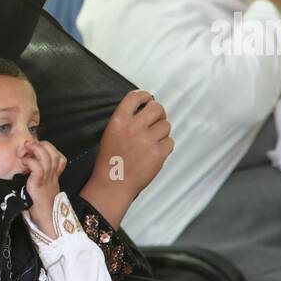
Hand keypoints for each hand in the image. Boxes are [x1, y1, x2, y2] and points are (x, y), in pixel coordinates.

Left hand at [22, 140, 66, 236]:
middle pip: (54, 154)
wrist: (47, 222)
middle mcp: (53, 176)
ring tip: (26, 148)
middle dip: (42, 145)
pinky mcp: (38, 185)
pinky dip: (31, 162)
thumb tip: (25, 170)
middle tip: (29, 145)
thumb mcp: (42, 190)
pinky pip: (37, 168)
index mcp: (54, 177)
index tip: (37, 148)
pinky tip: (24, 162)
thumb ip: (38, 179)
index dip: (50, 148)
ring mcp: (47, 180)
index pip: (60, 157)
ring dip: (35, 149)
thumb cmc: (41, 208)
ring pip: (47, 158)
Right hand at [82, 90, 174, 225]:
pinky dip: (165, 147)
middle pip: (157, 108)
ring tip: (152, 142)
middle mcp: (133, 127)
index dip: (145, 96)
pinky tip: (154, 153)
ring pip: (166, 125)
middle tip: (155, 121)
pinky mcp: (158, 153)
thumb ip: (126, 120)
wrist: (113, 183)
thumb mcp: (111, 133)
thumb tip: (145, 110)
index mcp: (119, 121)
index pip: (135, 97)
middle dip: (159, 113)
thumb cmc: (110, 160)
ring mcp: (147, 140)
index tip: (147, 100)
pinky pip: (170, 142)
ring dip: (161, 133)